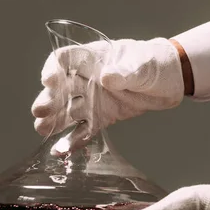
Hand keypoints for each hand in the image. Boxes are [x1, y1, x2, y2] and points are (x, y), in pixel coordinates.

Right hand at [31, 38, 184, 152]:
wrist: (170, 81)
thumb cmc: (154, 63)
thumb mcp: (142, 64)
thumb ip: (126, 71)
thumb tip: (107, 78)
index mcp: (93, 58)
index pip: (66, 59)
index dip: (54, 69)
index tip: (48, 80)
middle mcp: (87, 79)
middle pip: (61, 88)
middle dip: (50, 99)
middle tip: (39, 111)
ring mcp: (93, 99)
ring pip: (68, 110)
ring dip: (55, 120)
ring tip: (42, 129)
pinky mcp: (102, 117)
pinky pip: (84, 129)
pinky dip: (72, 141)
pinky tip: (59, 151)